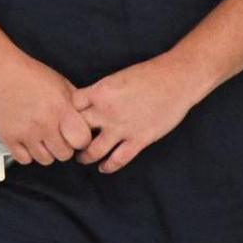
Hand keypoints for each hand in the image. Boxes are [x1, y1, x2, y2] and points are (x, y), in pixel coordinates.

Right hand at [0, 53, 96, 166]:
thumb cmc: (28, 73)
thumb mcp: (59, 82)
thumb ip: (74, 101)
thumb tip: (85, 117)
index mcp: (60, 108)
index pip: (82, 140)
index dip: (81, 139)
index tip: (75, 134)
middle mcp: (44, 124)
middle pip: (64, 154)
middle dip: (64, 147)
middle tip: (58, 137)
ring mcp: (25, 133)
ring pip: (45, 160)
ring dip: (46, 152)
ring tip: (42, 138)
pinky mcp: (8, 138)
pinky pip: (25, 159)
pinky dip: (28, 154)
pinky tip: (28, 141)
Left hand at [78, 56, 208, 171]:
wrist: (177, 79)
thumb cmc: (149, 74)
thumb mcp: (116, 78)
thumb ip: (100, 92)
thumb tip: (87, 103)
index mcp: (99, 92)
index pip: (71, 107)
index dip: (66, 114)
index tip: (66, 120)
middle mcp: (106, 111)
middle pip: (76, 130)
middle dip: (70, 138)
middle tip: (68, 143)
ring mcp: (122, 128)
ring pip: (93, 150)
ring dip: (85, 157)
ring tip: (82, 158)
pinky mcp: (138, 140)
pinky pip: (118, 160)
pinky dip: (108, 166)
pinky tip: (103, 167)